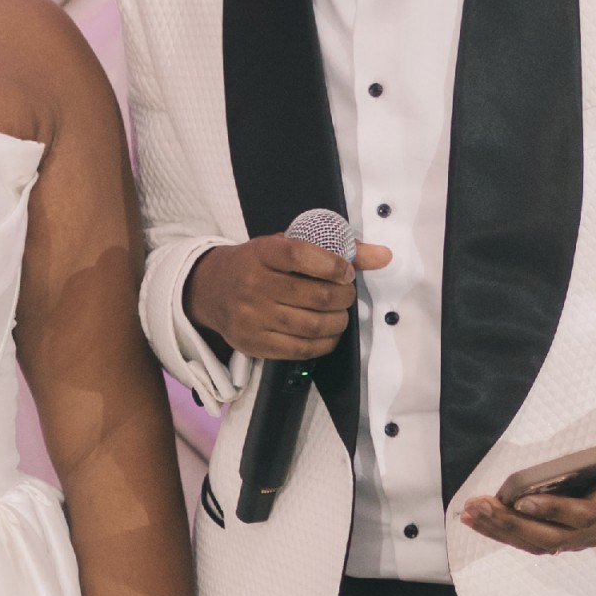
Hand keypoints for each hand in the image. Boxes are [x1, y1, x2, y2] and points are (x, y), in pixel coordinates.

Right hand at [186, 234, 390, 361]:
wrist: (211, 291)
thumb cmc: (258, 264)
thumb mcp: (287, 246)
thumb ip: (335, 249)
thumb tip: (384, 256)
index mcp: (263, 253)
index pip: (303, 256)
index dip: (334, 266)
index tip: (346, 273)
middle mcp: (254, 285)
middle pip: (315, 296)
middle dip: (343, 297)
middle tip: (346, 295)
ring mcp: (251, 318)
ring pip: (311, 325)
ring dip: (338, 322)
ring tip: (340, 315)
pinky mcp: (253, 344)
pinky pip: (299, 349)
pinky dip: (323, 343)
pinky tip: (328, 334)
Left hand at [461, 428, 595, 555]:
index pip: (581, 515)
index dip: (552, 510)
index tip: (522, 500)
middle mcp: (592, 532)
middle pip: (548, 537)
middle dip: (509, 522)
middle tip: (479, 506)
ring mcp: (575, 542)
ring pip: (533, 544)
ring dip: (497, 529)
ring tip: (470, 514)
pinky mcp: (558, 545)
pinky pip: (526, 542)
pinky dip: (499, 532)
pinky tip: (477, 521)